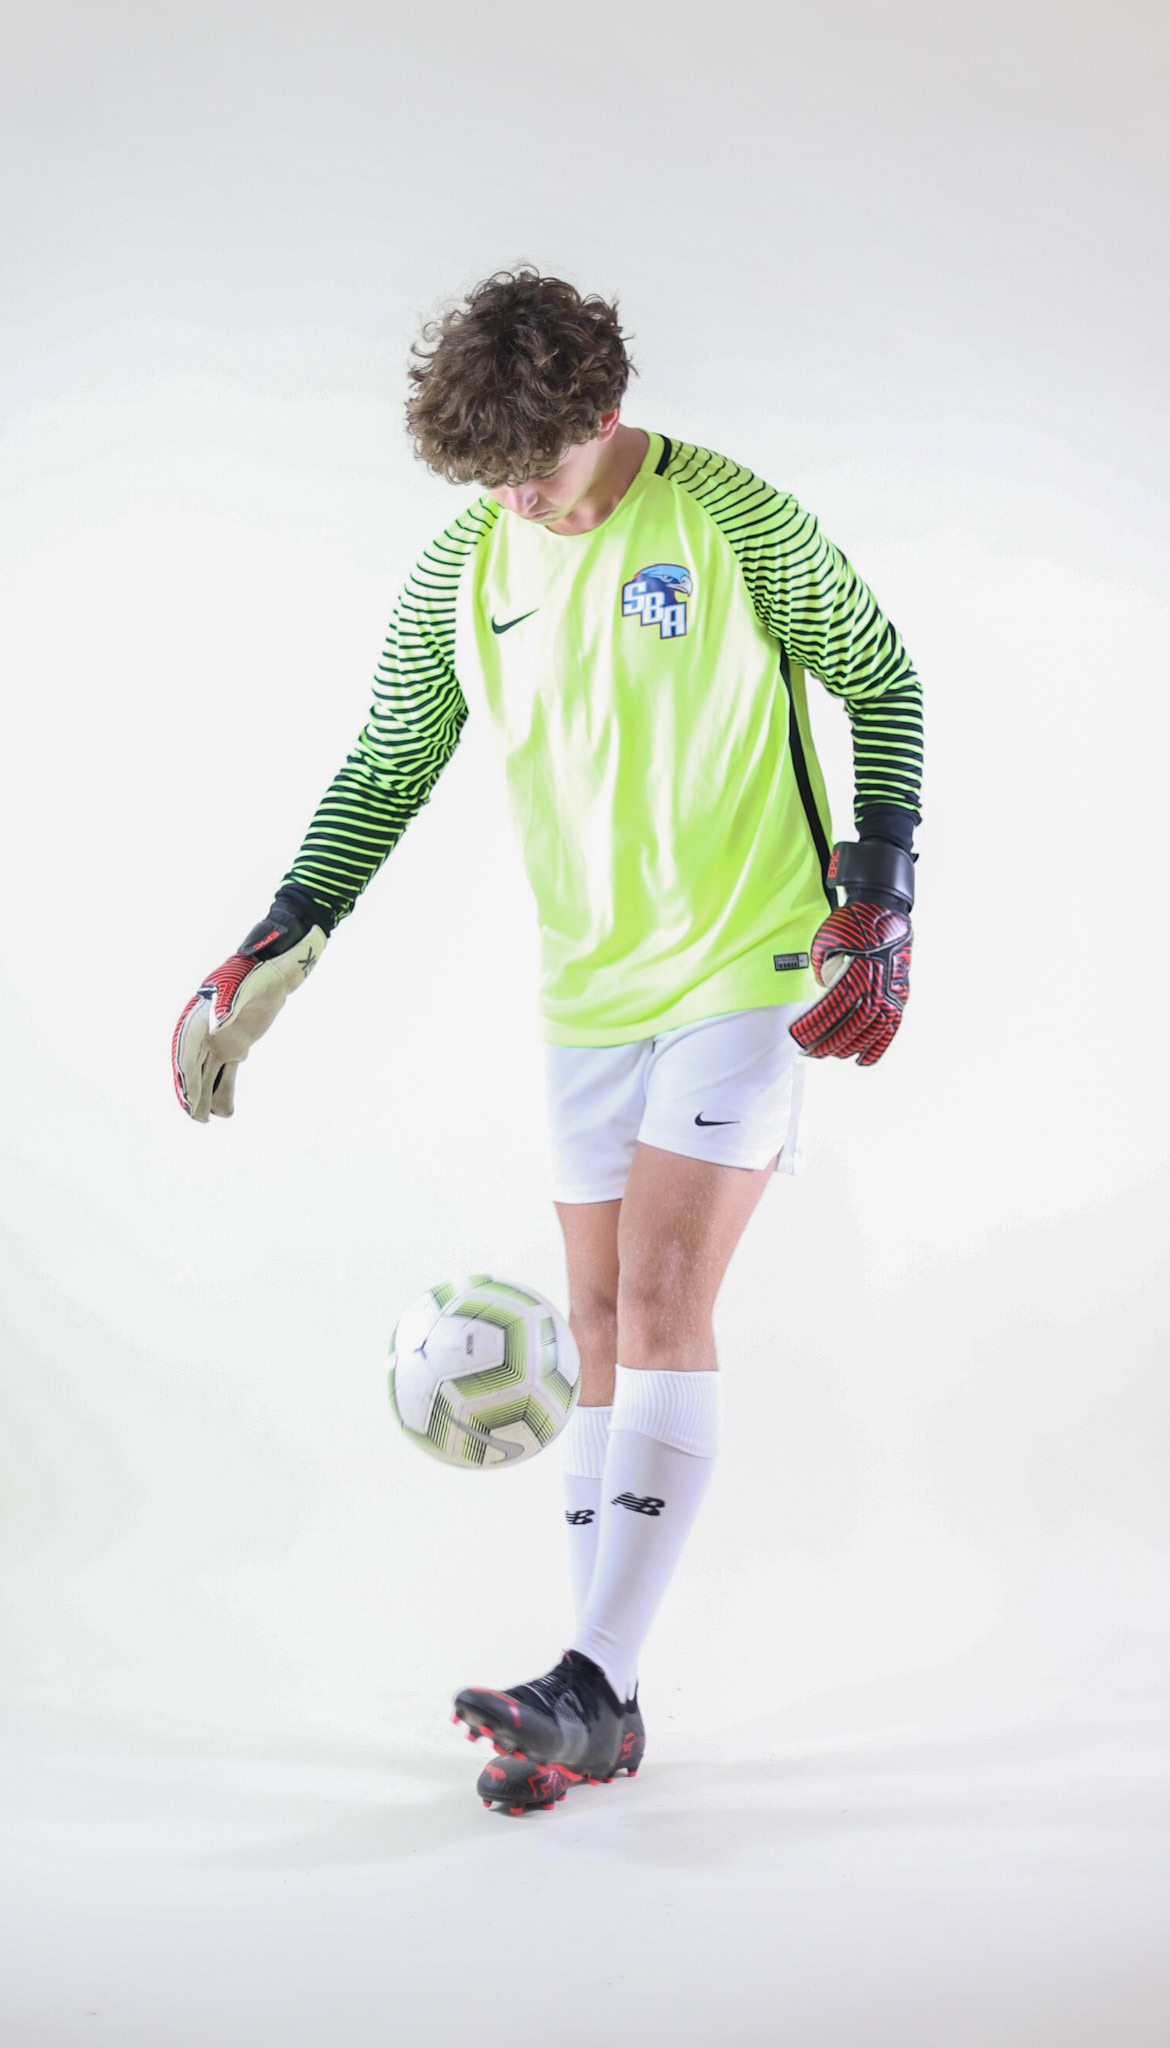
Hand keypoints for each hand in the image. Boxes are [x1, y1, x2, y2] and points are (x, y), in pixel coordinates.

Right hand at [172, 897, 326, 1120]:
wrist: (273, 969)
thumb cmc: (255, 975)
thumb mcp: (242, 988)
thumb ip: (226, 1007)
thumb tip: (214, 1030)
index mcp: (200, 1018)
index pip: (188, 1052)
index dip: (186, 1077)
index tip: (189, 1098)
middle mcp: (205, 1032)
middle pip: (194, 1067)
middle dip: (192, 1093)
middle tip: (196, 1118)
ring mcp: (219, 1040)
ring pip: (208, 1074)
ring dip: (206, 1096)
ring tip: (206, 1120)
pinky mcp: (235, 1045)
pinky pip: (226, 1073)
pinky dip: (225, 1090)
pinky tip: (227, 1112)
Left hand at [789, 897, 911, 1066]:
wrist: (884, 910)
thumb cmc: (849, 925)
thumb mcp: (825, 944)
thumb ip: (821, 972)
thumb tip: (822, 995)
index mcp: (857, 972)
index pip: (831, 1009)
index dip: (813, 1027)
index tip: (796, 1038)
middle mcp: (877, 986)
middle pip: (850, 1026)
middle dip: (826, 1043)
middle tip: (807, 1052)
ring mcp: (892, 994)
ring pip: (869, 1032)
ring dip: (847, 1048)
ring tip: (829, 1054)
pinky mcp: (900, 997)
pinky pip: (890, 1029)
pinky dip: (877, 1048)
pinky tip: (861, 1061)